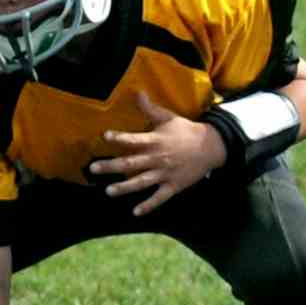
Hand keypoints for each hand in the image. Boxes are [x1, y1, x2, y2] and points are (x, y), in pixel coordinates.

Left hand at [93, 101, 227, 213]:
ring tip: (109, 191)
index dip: (120, 137)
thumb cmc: (186, 131)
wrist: (211, 146)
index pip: (135, 139)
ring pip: (142, 182)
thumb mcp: (168, 117)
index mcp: (155, 141)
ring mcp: (165, 173)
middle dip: (112, 166)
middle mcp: (158, 158)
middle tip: (93, 168)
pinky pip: (160, 197)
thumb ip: (150, 109)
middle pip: (131, 163)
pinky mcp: (174, 185)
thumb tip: (137, 92)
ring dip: (125, 187)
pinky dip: (149, 205)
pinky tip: (136, 212)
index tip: (105, 136)